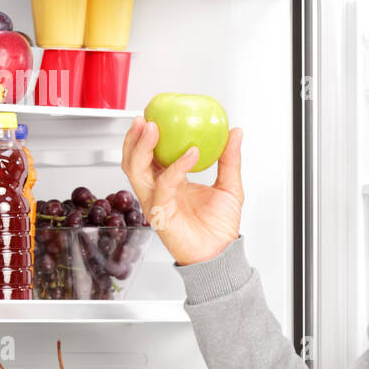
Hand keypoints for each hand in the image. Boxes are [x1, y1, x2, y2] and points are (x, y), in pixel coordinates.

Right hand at [121, 117, 244, 265]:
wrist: (222, 253)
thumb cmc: (220, 226)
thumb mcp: (230, 185)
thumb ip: (230, 159)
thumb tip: (235, 133)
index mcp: (170, 183)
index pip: (149, 156)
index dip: (146, 137)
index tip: (154, 115)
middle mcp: (159, 191)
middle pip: (133, 161)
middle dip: (134, 139)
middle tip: (146, 119)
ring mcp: (156, 203)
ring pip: (136, 172)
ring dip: (142, 148)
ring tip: (153, 129)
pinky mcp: (161, 215)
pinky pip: (164, 187)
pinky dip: (176, 168)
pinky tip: (190, 154)